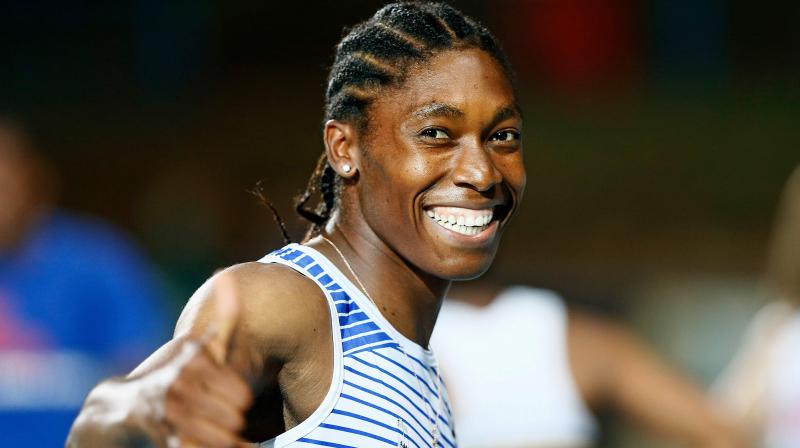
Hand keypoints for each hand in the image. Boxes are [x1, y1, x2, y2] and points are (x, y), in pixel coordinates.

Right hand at [150, 273, 253, 447]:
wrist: (118, 410)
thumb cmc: (167, 376)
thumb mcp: (193, 346)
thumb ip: (221, 318)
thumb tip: (228, 276)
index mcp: (194, 357)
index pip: (242, 393)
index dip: (240, 401)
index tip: (232, 401)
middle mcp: (180, 379)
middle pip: (234, 418)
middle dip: (232, 423)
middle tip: (224, 421)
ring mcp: (168, 408)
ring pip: (220, 438)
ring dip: (224, 442)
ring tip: (224, 438)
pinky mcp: (157, 432)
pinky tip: (207, 446)